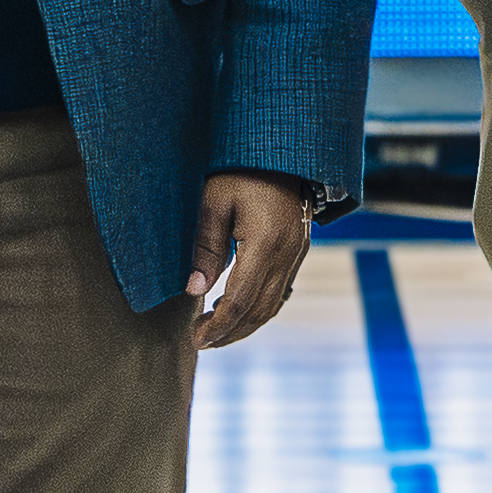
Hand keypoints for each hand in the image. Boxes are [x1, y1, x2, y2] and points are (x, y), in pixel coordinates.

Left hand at [186, 173, 311, 347]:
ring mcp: (297, 254)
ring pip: (272, 305)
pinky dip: (258, 308)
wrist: (282, 150)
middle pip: (259, 310)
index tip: (196, 338)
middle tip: (201, 341)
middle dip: (230, 332)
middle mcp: (287, 254)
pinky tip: (235, 308)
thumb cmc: (242, 169)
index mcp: (266, 243)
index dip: (218, 325)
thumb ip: (205, 247)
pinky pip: (280, 292)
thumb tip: (194, 290)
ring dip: (244, 324)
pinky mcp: (297, 251)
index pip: (240, 299)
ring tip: (215, 331)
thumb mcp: (214, 201)